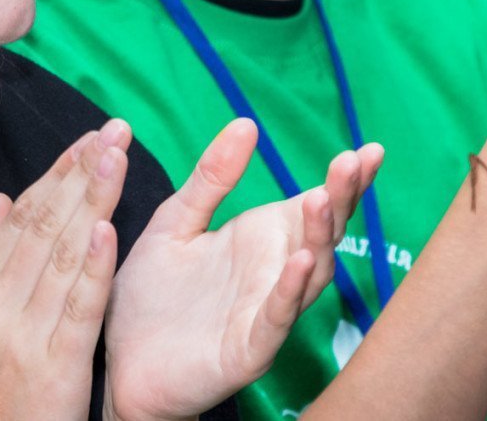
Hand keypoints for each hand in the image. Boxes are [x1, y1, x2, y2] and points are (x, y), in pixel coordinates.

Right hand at [0, 121, 129, 420]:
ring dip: (92, 200)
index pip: (22, 218)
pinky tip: (108, 230)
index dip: (57, 174)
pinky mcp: (54, 366)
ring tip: (116, 156)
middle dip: (81, 172)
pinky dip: (93, 266)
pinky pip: (78, 308)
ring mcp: (22, 334)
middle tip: (113, 130)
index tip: (88, 138)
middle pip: (43, 225)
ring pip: (62, 254)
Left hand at [102, 119, 381, 420]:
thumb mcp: (176, 222)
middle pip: (321, 234)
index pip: (314, 205)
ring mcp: (264, 313)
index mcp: (260, 241)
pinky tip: (298, 262)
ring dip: (317, 239)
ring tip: (320, 200)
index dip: (344, 181)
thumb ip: (211, 178)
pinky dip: (289, 292)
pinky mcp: (246, 350)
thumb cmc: (151, 295)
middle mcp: (272, 274)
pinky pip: (275, 319)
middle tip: (352, 162)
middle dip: (339, 199)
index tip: (368, 150)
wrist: (118, 362)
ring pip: (308, 275)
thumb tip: (246, 123)